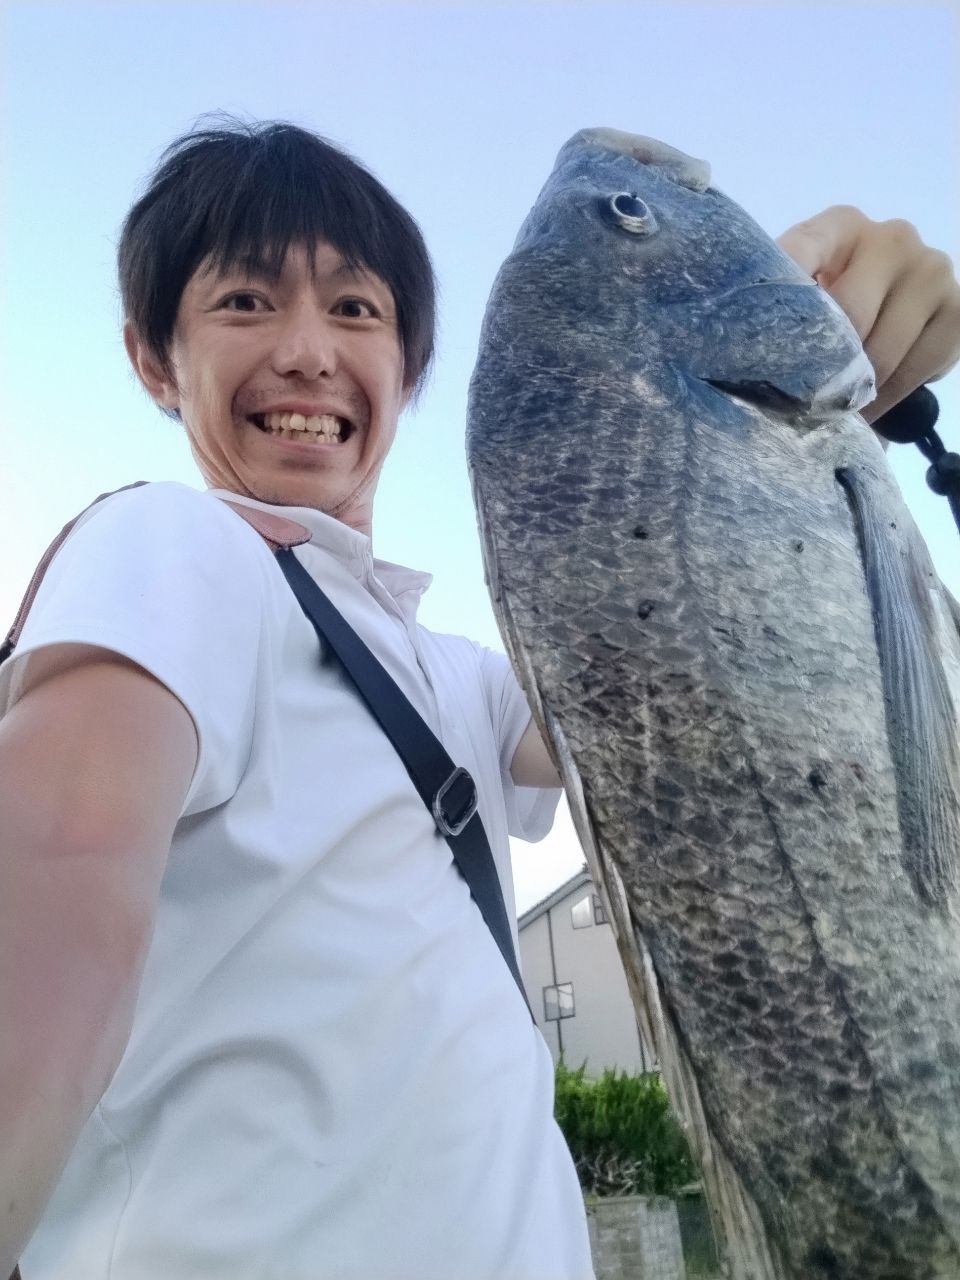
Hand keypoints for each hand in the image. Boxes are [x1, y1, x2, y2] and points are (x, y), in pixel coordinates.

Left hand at [777, 206, 959, 423]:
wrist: (886, 314)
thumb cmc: (826, 307)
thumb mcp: (796, 296)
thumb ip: (778, 305)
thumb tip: (736, 344)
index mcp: (839, 225)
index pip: (801, 254)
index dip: (780, 302)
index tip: (758, 347)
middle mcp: (891, 236)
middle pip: (849, 312)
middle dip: (824, 365)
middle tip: (802, 401)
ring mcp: (931, 268)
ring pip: (885, 349)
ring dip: (857, 391)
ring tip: (835, 412)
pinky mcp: (957, 308)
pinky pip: (920, 367)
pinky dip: (892, 395)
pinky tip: (875, 402)